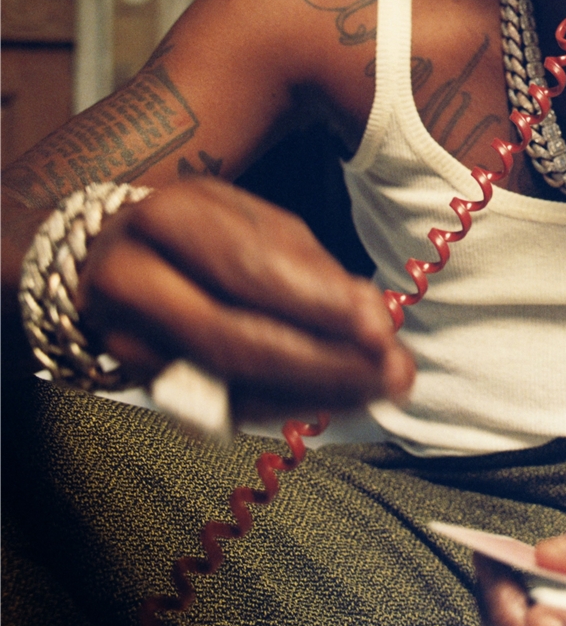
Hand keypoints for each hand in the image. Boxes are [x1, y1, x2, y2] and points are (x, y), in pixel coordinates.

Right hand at [78, 178, 413, 416]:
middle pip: (231, 335)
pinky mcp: (139, 383)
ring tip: (379, 387)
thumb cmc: (204, 235)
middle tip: (392, 371)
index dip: (316, 302)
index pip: (247, 268)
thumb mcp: (255, 224)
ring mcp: (125, 340)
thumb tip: (371, 315)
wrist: (113, 256)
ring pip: (227, 381)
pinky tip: (337, 397)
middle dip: (323, 361)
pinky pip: (221, 407)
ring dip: (315, 391)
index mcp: (167, 219)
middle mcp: (132, 280)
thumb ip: (308, 268)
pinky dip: (287, 404)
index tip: (381, 326)